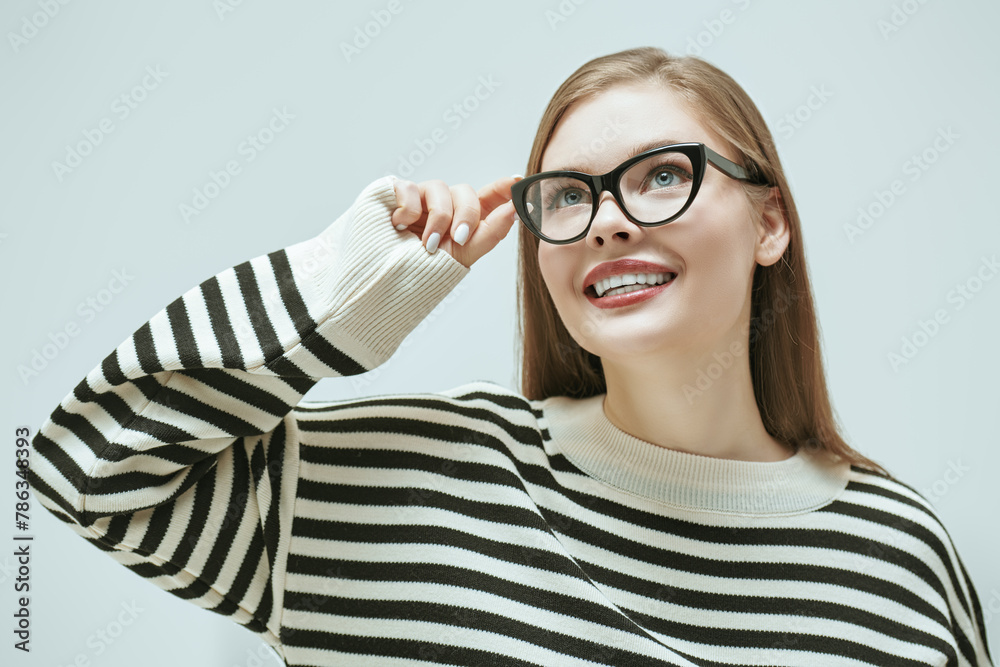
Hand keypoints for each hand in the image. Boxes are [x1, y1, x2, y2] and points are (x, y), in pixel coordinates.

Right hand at [391, 176, 523, 268]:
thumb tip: (516, 208)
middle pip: (466, 192)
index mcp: (463, 220)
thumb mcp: (462, 255)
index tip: (518, 181)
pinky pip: (410, 188)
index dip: (503, 186)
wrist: (384, 280)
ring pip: (440, 188)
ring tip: (426, 244)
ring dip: (438, 218)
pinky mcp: (396, 194)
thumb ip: (492, 232)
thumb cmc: (421, 269)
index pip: (488, 197)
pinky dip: (409, 210)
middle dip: (466, 215)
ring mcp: (420, 199)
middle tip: (459, 238)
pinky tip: (401, 227)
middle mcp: (444, 206)